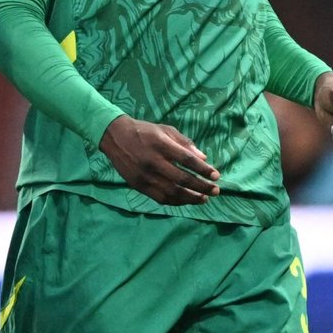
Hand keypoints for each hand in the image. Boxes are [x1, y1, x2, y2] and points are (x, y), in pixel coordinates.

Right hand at [99, 115, 221, 204]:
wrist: (115, 137)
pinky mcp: (138, 185)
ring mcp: (144, 176)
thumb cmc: (145, 131)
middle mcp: (153, 162)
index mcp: (161, 145)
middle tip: (216, 190)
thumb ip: (185, 143)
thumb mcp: (166, 130)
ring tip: (204, 199)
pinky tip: (186, 200)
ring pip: (171, 192)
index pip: (187, 160)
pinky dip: (175, 201)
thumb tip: (204, 158)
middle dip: (201, 187)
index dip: (203, 170)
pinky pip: (160, 198)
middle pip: (182, 179)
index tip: (216, 175)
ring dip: (191, 198)